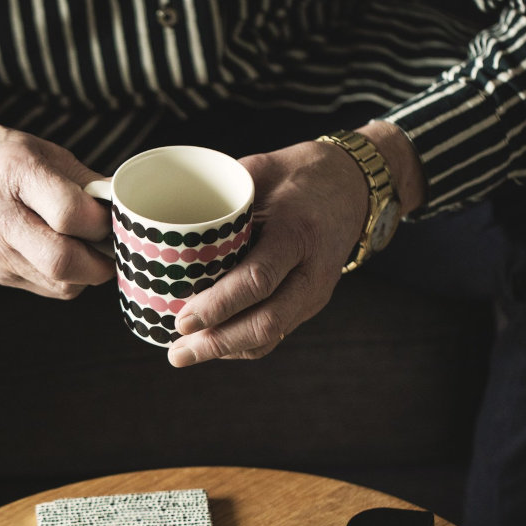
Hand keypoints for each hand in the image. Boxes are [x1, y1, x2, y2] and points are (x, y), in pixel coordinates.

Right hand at [0, 125, 112, 297]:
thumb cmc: (6, 162)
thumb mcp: (45, 154)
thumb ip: (87, 181)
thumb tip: (126, 206)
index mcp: (16, 173)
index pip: (68, 213)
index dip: (100, 223)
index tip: (110, 219)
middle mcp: (0, 217)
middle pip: (62, 261)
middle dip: (100, 262)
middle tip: (110, 247)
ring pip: (60, 283)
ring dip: (87, 273)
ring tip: (88, 249)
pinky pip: (47, 288)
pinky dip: (68, 278)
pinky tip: (66, 256)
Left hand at [165, 121, 423, 365]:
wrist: (353, 186)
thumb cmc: (302, 174)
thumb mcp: (262, 171)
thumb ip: (223, 201)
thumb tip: (172, 230)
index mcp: (298, 232)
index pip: (258, 280)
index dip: (218, 305)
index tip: (182, 319)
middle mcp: (312, 271)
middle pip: (266, 322)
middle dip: (217, 343)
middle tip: (176, 351)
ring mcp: (316, 292)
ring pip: (271, 335)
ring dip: (226, 350)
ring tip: (185, 354)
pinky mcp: (311, 302)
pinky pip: (276, 332)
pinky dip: (242, 344)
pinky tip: (213, 346)